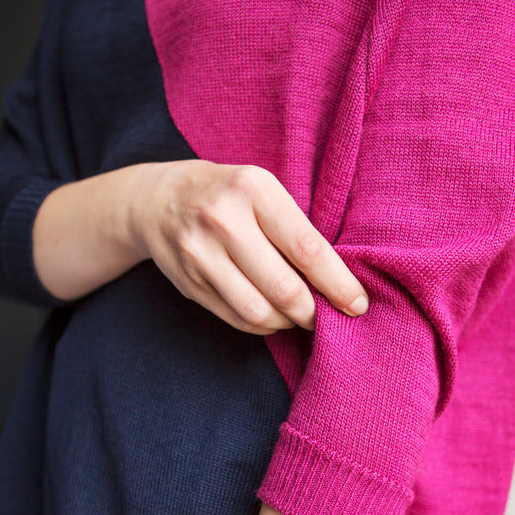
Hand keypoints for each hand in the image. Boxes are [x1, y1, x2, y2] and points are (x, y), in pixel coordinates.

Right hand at [130, 160, 368, 333]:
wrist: (157, 199)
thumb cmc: (228, 194)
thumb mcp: (261, 190)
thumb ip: (295, 227)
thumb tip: (338, 282)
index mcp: (253, 189)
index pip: (307, 248)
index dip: (337, 283)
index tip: (357, 304)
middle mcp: (223, 220)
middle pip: (283, 288)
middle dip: (313, 312)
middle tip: (327, 317)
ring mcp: (200, 254)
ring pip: (258, 312)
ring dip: (287, 323)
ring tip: (298, 316)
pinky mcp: (189, 283)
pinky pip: (237, 319)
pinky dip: (263, 325)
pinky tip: (272, 315)